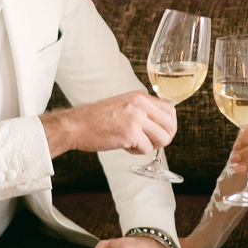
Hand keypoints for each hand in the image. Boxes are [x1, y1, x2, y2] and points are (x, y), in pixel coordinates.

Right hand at [41, 91, 175, 158]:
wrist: (77, 125)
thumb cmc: (97, 119)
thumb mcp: (124, 105)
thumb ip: (142, 110)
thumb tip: (162, 124)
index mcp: (140, 97)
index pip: (170, 111)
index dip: (169, 126)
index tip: (161, 133)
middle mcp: (140, 105)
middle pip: (170, 125)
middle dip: (164, 138)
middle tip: (151, 143)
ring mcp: (136, 118)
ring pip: (162, 138)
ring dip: (151, 146)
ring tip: (135, 143)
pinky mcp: (130, 133)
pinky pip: (146, 148)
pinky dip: (137, 151)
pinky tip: (124, 145)